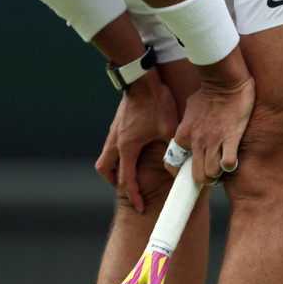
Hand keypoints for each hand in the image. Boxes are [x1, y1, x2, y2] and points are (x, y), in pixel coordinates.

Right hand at [95, 72, 178, 212]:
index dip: (134, 195)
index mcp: (127, 146)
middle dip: (115, 182)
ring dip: (114, 167)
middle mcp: (116, 141)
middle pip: (105, 169)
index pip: (126, 179)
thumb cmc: (156, 101)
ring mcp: (114, 131)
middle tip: (130, 188)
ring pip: (105, 156)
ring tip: (128, 172)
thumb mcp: (170, 128)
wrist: (141, 77)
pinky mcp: (117, 124)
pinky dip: (117, 154)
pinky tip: (133, 151)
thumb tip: (176, 169)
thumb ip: (173, 150)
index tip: (141, 207)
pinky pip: (111, 145)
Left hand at [166, 75, 254, 184]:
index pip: (173, 162)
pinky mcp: (231, 137)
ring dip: (218, 173)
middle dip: (205, 178)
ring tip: (222, 166)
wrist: (223, 81)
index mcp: (184, 134)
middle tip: (212, 172)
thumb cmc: (207, 93)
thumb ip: (188, 123)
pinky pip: (229, 162)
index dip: (180, 172)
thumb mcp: (189, 109)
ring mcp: (213, 140)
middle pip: (197, 175)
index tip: (190, 171)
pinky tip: (232, 159)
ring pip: (212, 173)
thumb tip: (190, 127)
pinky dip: (231, 166)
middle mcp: (196, 140)